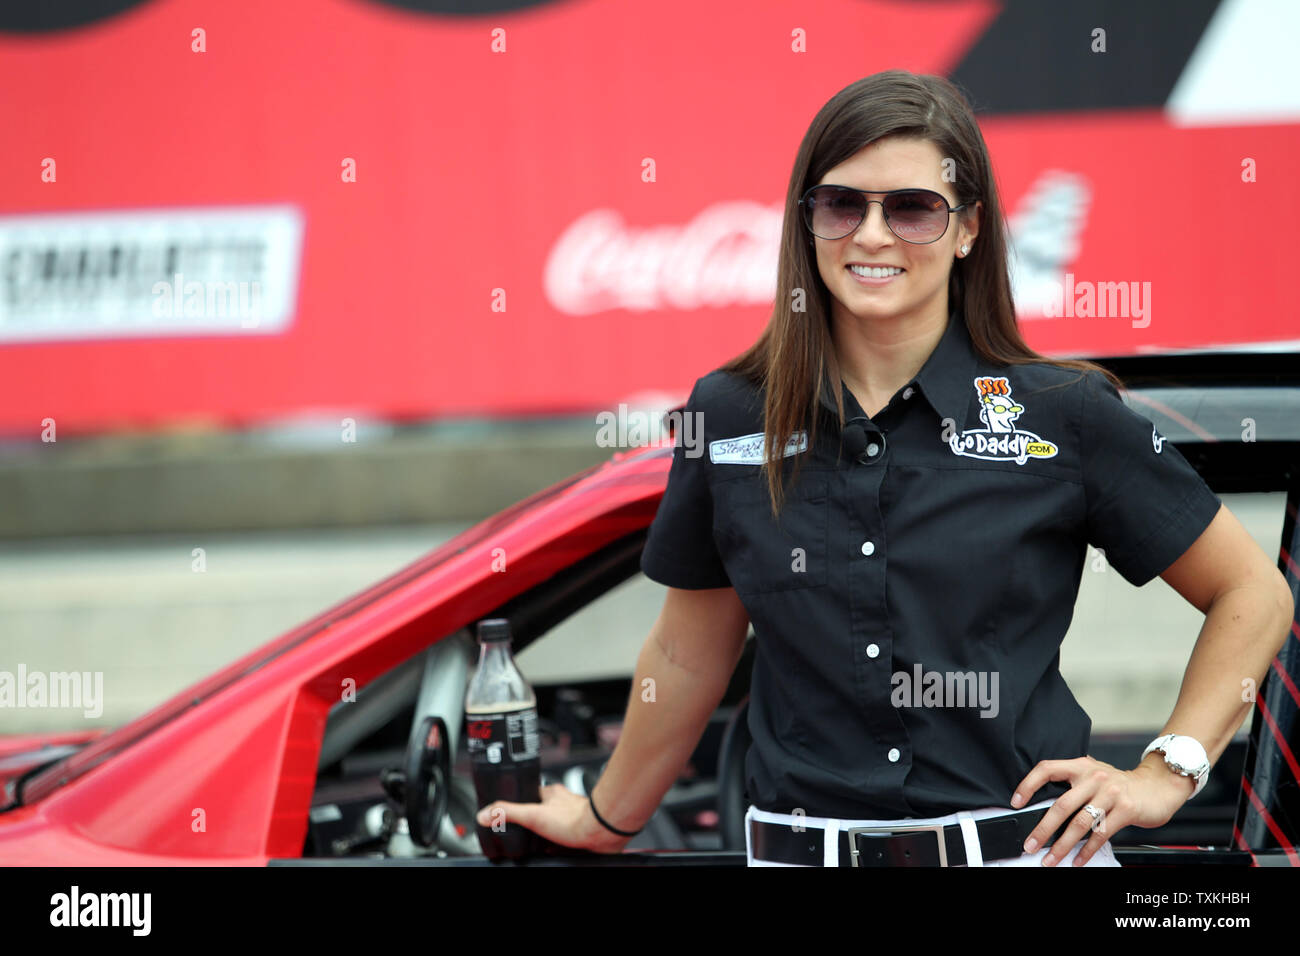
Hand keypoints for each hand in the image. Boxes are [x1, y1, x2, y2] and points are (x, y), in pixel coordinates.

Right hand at [474, 782, 633, 854]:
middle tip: (528, 835)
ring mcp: (574, 817)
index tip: (514, 816)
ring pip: (557, 826)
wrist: (600, 831)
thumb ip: (508, 813)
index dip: (522, 807)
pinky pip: (568, 839)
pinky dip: (562, 846)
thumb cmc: (574, 818)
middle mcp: (564, 803)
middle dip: (536, 826)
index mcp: (551, 794)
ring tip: (542, 845)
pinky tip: (558, 850)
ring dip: (550, 836)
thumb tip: (485, 813)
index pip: (531, 797)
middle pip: (544, 812)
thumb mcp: (532, 815)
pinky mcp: (583, 831)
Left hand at [1010, 753, 1195, 865]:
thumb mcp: (1094, 776)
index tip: (1016, 803)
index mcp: (1080, 766)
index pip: (1046, 769)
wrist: (1158, 786)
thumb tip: (1044, 809)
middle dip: (1042, 829)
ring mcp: (1111, 793)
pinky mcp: (1126, 809)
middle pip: (1061, 805)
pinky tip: (1078, 860)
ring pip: (1080, 823)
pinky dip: (1087, 851)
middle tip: (1030, 844)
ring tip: (1051, 859)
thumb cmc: (1121, 784)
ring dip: (1062, 845)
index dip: (1028, 784)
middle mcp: (1094, 777)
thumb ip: (1073, 786)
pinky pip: (1101, 834)